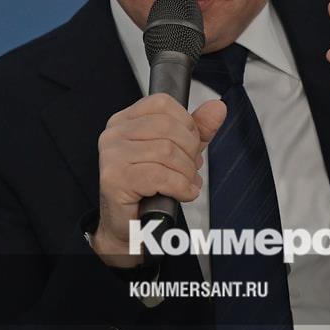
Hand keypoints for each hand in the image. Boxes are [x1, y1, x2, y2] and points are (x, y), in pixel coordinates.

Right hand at [91, 93, 225, 266]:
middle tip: (191, 170)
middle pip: (168, 128)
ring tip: (186, 184)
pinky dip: (180, 187)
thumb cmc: (151, 187)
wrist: (130, 226)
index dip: (187, 124)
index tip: (191, 145)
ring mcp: (111, 155)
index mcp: (126, 120)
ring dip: (186, 173)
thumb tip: (218, 107)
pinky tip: (182, 194)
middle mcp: (114, 134)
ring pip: (167, 152)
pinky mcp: (115, 179)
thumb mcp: (180, 152)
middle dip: (190, 152)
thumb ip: (198, 129)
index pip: (163, 103)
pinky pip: (160, 176)